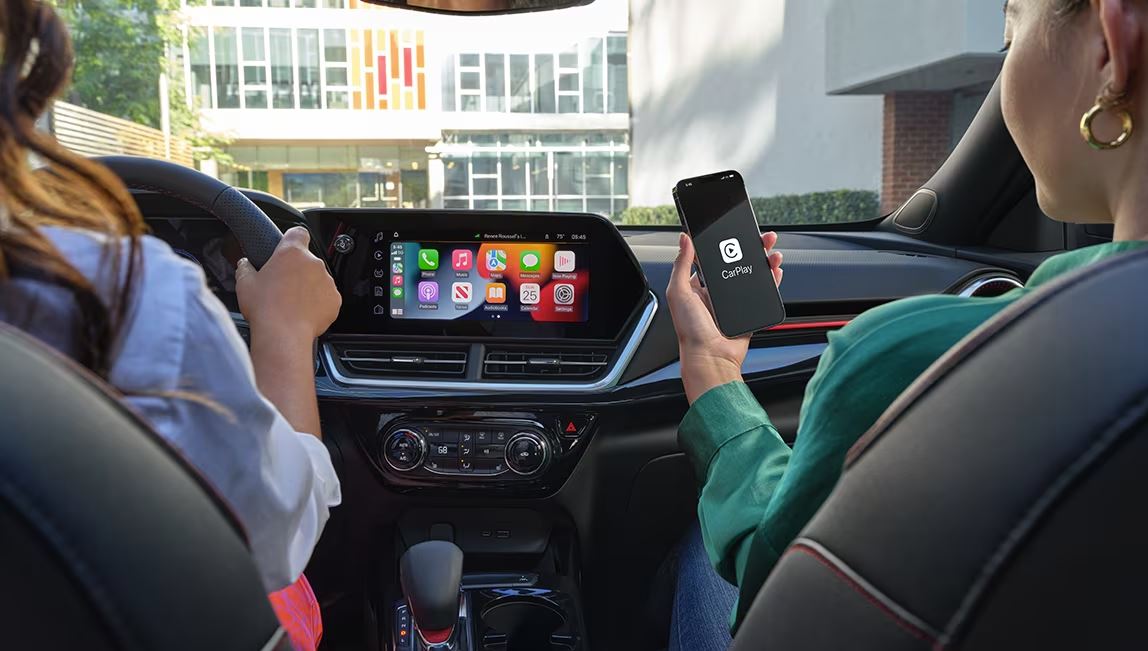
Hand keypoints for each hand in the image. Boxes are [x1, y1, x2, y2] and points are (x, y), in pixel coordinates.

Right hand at [236, 227, 341, 341]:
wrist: (283, 334)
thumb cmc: (264, 308)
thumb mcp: (245, 283)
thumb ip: (245, 267)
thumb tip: (244, 264)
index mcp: (291, 252)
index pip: (298, 232)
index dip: (292, 239)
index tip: (287, 247)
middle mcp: (313, 263)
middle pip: (307, 260)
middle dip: (297, 270)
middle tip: (283, 286)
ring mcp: (327, 281)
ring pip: (318, 279)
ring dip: (308, 287)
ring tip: (292, 303)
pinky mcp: (335, 299)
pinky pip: (327, 297)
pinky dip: (319, 303)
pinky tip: (303, 313)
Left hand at [667, 231, 783, 402]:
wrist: (711, 357)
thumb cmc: (690, 331)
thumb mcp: (678, 292)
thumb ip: (682, 264)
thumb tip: (684, 239)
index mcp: (698, 285)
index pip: (714, 257)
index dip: (725, 243)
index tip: (735, 231)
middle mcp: (716, 291)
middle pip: (737, 262)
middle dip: (752, 248)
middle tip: (762, 237)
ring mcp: (733, 302)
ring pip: (752, 274)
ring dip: (764, 261)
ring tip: (772, 252)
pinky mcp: (748, 311)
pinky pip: (762, 292)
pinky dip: (771, 280)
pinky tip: (775, 270)